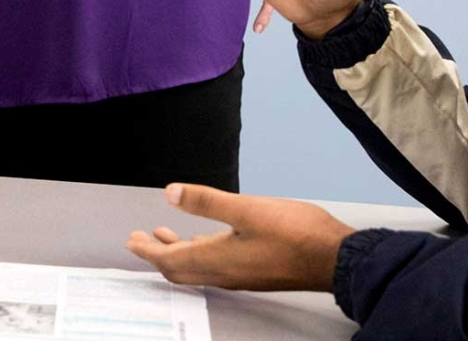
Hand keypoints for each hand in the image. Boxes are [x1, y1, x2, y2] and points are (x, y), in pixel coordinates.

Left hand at [127, 184, 354, 292]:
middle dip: (157, 253)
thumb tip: (170, 193)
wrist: (336, 258)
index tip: (132, 240)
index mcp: (217, 260)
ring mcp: (241, 274)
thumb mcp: (247, 209)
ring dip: (178, 252)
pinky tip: (206, 240)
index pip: (170, 260)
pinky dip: (200, 252)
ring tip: (164, 236)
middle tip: (140, 240)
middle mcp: (225, 273)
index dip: (148, 250)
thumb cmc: (296, 234)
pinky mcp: (255, 271)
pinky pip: (216, 265)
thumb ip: (207, 202)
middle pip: (180, 269)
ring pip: (198, 267)